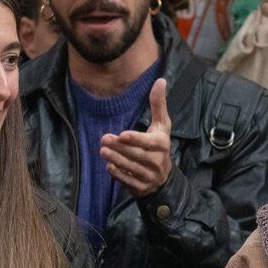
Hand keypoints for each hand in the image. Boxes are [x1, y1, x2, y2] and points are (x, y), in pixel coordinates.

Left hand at [101, 78, 173, 198]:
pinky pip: (129, 181)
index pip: (149, 143)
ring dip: (116, 159)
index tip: (122, 134)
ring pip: (131, 167)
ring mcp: (150, 176)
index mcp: (162, 144)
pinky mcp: (142, 187)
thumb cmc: (159, 144)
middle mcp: (158, 161)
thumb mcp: (162, 125)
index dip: (136, 139)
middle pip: (137, 155)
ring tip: (103, 150)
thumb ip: (158, 104)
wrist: (164, 177)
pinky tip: (109, 166)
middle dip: (120, 147)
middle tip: (104, 139)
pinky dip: (119, 175)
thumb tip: (161, 80)